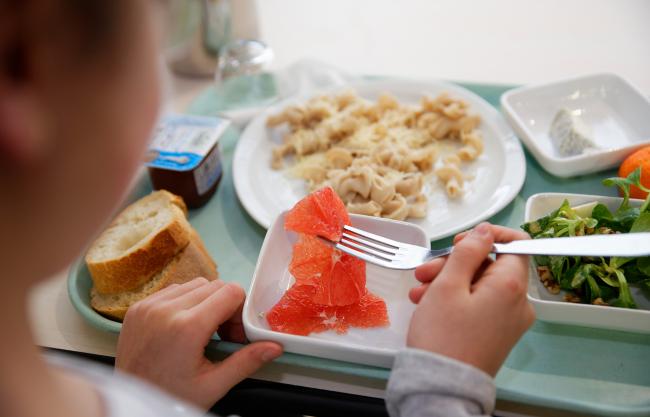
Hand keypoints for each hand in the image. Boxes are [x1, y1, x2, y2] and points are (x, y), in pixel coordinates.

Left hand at [116, 277, 282, 409]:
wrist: (130, 401)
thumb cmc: (170, 396)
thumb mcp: (213, 385)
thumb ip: (246, 362)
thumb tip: (274, 347)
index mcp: (188, 328)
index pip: (231, 292)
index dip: (240, 311)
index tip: (234, 334)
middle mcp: (166, 310)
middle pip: (215, 286)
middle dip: (225, 307)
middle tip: (221, 336)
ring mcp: (149, 306)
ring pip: (195, 284)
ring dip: (205, 302)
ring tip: (201, 332)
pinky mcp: (138, 307)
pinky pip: (173, 290)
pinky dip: (184, 302)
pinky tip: (182, 327)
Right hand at [406, 223, 534, 376]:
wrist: (442, 386)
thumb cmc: (443, 336)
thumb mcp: (448, 284)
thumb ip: (468, 251)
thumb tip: (485, 232)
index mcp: (511, 286)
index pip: (517, 243)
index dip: (488, 236)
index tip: (461, 241)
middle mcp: (518, 303)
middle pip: (491, 265)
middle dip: (455, 263)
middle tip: (424, 271)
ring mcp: (509, 320)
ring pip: (481, 285)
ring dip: (449, 281)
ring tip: (419, 291)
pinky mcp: (497, 333)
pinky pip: (480, 304)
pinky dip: (456, 299)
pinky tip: (428, 303)